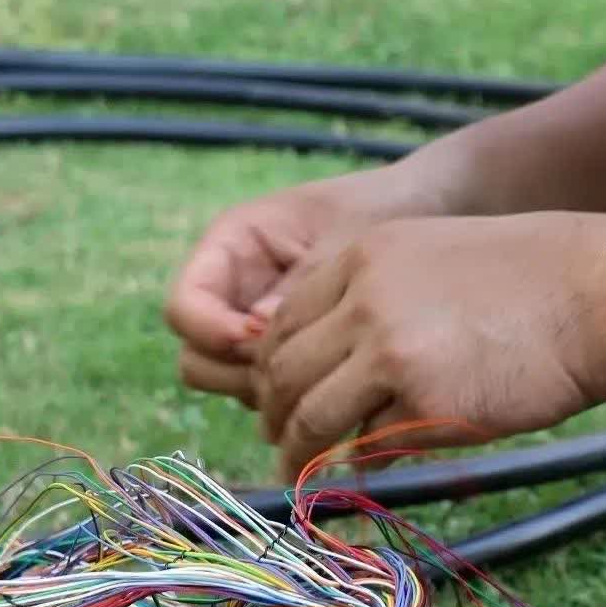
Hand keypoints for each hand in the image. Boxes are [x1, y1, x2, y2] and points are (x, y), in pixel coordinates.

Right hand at [165, 164, 449, 406]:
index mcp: (231, 246)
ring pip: (230, 382)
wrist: (421, 212)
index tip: (257, 338)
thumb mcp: (340, 240)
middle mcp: (234, 291)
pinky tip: (338, 380)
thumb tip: (262, 336)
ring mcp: (256, 326)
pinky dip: (293, 395)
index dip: (210, 330)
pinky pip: (270, 390)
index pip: (183, 305)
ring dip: (265, 390)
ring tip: (321, 371)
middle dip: (236, 370)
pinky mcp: (286, 353)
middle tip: (294, 367)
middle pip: (197, 355)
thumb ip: (301, 285)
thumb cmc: (377, 211)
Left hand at [254, 213, 604, 477]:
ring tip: (298, 468)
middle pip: (284, 369)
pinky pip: (369, 445)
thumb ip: (370, 293)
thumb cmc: (518, 280)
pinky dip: (361, 463)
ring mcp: (390, 352)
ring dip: (298, 449)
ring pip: (312, 414)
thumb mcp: (427, 255)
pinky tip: (368, 469)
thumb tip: (326, 356)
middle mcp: (364, 299)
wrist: (586, 297)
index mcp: (360, 255)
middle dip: (273, 411)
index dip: (270, 361)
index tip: (274, 389)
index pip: (283, 317)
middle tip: (277, 438)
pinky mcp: (423, 404)